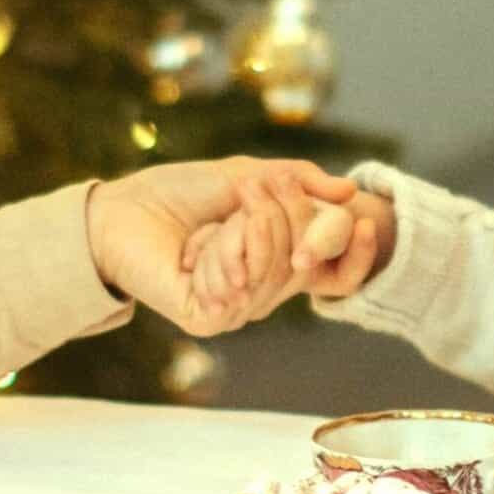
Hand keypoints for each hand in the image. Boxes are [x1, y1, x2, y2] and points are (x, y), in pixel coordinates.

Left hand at [185, 177, 386, 322]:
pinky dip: (219, 255)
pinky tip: (192, 249)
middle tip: (246, 194)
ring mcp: (236, 307)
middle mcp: (262, 290)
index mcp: (278, 261)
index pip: (336, 272)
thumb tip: (351, 190)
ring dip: (241, 234)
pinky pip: (237, 289)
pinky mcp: (207, 319)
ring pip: (270, 274)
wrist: (124, 208)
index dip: (358, 253)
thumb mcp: (251, 175)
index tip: (369, 222)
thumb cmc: (182, 190)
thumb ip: (301, 181)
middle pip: (302, 263)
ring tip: (208, 225)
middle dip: (277, 217)